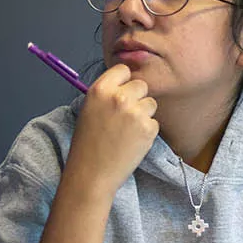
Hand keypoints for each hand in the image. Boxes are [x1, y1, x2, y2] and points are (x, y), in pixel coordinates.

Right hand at [64, 64, 159, 198]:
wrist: (92, 172)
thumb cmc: (88, 143)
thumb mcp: (89, 108)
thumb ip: (107, 94)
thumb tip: (125, 83)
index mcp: (100, 89)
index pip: (123, 70)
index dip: (124, 82)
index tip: (122, 92)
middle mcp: (119, 97)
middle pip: (141, 85)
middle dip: (136, 98)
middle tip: (124, 116)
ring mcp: (136, 113)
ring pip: (151, 103)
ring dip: (144, 114)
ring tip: (127, 130)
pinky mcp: (148, 128)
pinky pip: (154, 122)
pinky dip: (147, 131)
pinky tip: (132, 141)